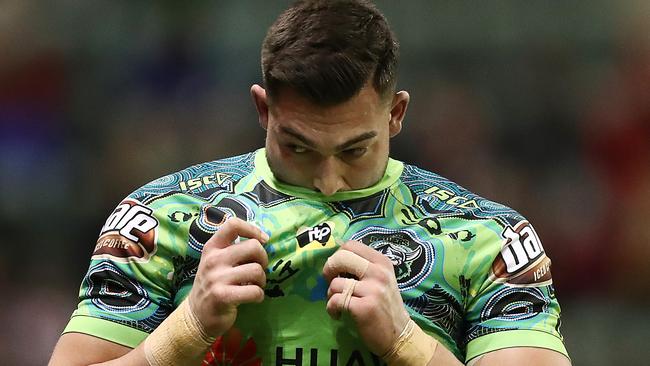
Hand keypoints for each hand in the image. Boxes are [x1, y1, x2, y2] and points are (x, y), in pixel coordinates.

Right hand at [188, 217, 268, 336]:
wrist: (196, 316)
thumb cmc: (213, 285)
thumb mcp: (216, 262)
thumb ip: (233, 250)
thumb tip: (262, 240)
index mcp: (212, 247)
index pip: (233, 225)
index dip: (253, 229)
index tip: (262, 240)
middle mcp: (213, 260)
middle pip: (253, 246)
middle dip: (263, 259)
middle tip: (258, 270)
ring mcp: (216, 278)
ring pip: (257, 270)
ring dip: (262, 280)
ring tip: (254, 285)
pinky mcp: (222, 296)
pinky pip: (254, 291)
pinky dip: (259, 295)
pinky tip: (253, 297)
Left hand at [323, 241, 410, 355]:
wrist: (399, 335)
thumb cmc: (385, 306)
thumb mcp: (381, 279)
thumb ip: (363, 266)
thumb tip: (335, 258)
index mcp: (382, 262)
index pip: (351, 245)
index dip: (337, 256)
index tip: (337, 270)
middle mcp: (378, 272)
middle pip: (340, 258)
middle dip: (329, 270)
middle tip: (332, 284)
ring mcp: (373, 290)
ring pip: (335, 283)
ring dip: (330, 295)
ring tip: (338, 303)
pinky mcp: (364, 307)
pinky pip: (335, 301)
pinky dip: (331, 309)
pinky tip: (338, 314)